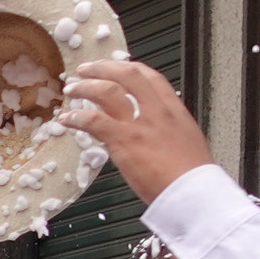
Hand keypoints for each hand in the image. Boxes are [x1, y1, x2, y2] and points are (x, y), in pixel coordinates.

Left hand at [60, 60, 214, 207]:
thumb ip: (166, 132)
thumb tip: (152, 134)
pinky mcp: (124, 141)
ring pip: (109, 92)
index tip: (116, 67)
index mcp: (174, 110)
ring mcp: (140, 124)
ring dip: (86, 87)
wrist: (192, 191)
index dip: (130, 69)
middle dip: (104, 68)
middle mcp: (157, 111)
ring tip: (72, 88)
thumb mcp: (185, 142)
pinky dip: (77, 117)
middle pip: (129, 76)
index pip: (151, 77)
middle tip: (86, 69)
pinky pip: (95, 121)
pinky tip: (67, 119)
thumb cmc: (190, 176)